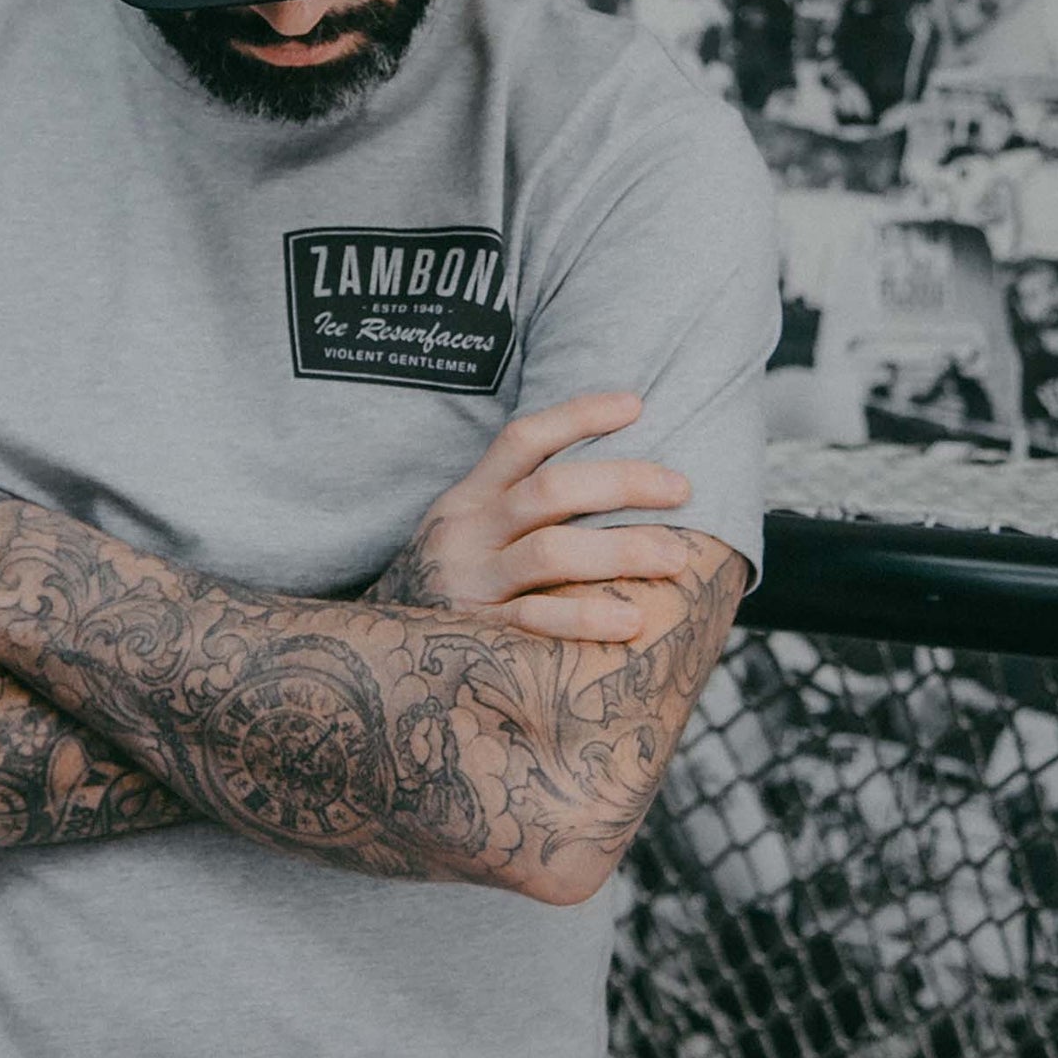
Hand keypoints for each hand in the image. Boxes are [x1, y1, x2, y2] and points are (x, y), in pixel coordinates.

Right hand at [368, 391, 692, 642]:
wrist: (374, 652)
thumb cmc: (450, 583)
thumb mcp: (467, 530)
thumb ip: (517, 504)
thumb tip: (610, 479)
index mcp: (469, 498)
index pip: (523, 439)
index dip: (579, 416)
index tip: (637, 404)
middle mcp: (466, 532)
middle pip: (549, 490)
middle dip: (623, 483)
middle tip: (683, 488)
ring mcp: (468, 582)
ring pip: (549, 552)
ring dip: (620, 550)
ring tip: (676, 558)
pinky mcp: (473, 633)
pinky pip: (535, 620)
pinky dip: (585, 618)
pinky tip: (630, 620)